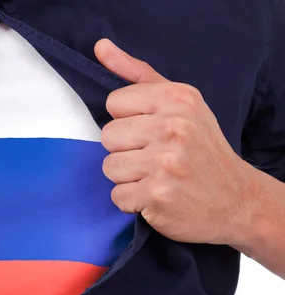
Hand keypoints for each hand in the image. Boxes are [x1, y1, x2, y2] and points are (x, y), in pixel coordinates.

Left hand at [94, 39, 251, 244]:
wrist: (236, 200)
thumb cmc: (202, 148)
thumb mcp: (181, 103)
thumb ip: (138, 75)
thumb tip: (101, 48)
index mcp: (178, 98)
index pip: (114, 102)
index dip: (127, 120)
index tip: (151, 131)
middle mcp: (173, 127)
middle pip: (107, 135)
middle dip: (125, 150)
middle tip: (155, 158)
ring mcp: (165, 162)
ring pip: (109, 166)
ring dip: (127, 177)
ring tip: (155, 177)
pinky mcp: (157, 194)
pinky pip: (117, 196)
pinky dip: (132, 202)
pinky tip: (155, 197)